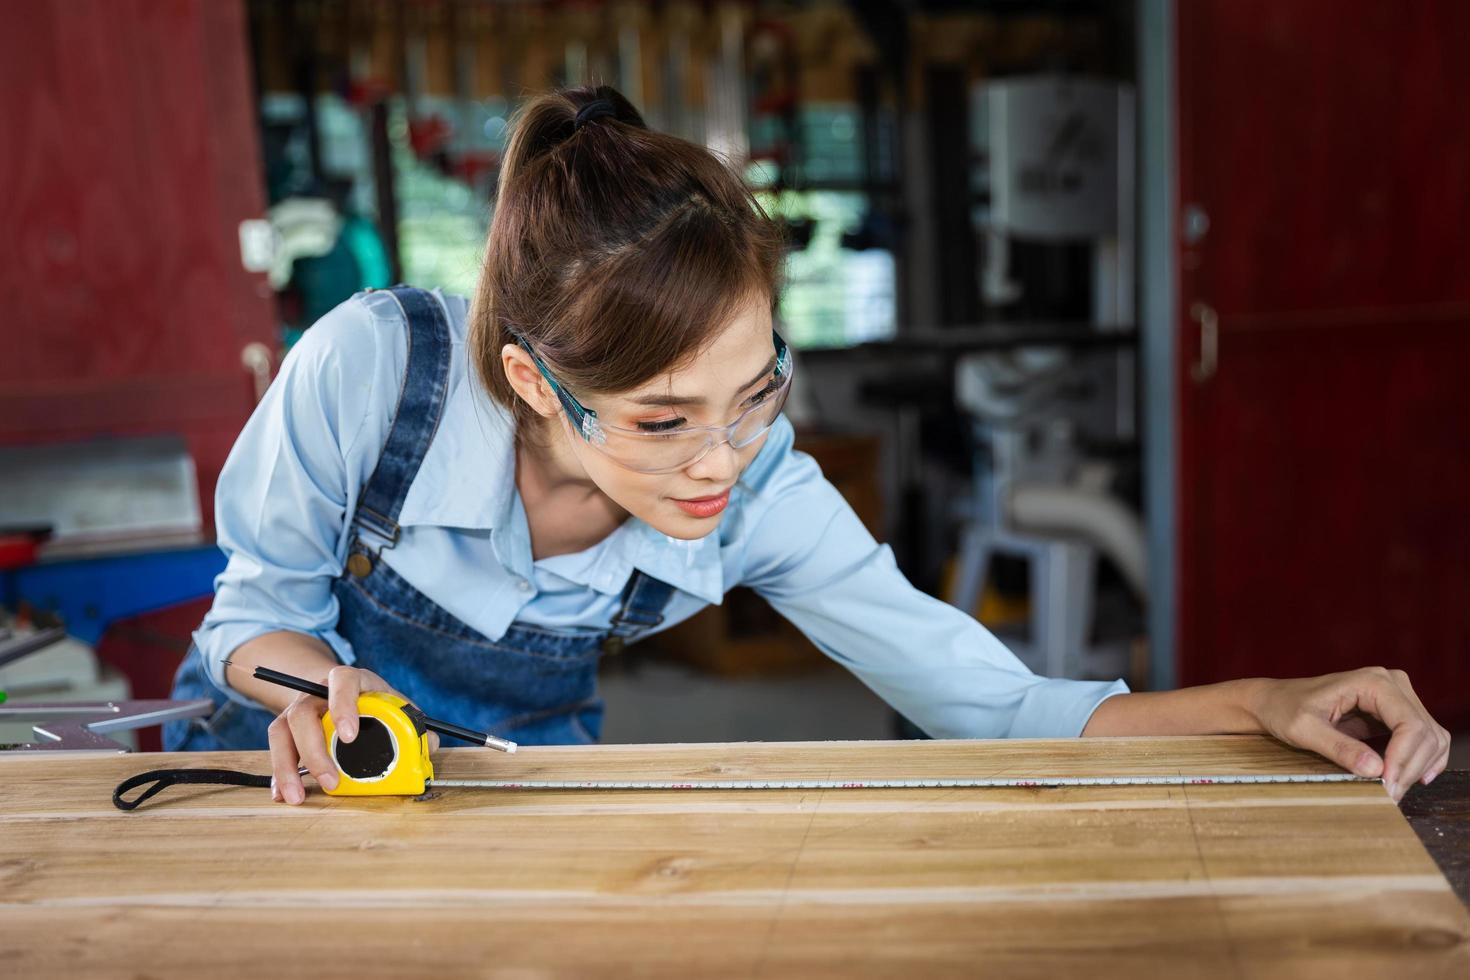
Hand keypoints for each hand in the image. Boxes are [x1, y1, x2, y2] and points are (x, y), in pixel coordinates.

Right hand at [267, 665, 438, 804]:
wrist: (340, 690)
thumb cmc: (372, 702)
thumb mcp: (394, 705)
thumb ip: (412, 724)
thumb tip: (431, 745)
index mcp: (349, 680)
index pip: (342, 681)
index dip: (343, 705)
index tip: (349, 736)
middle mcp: (317, 692)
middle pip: (303, 714)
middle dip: (314, 751)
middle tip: (331, 781)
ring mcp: (297, 710)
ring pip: (281, 732)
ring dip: (288, 767)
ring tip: (297, 796)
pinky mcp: (286, 731)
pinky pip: (276, 750)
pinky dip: (279, 774)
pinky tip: (283, 794)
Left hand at [1249, 668, 1450, 801]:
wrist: (1273, 702)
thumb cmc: (1283, 709)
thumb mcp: (1303, 730)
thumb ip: (1338, 748)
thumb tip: (1376, 769)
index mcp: (1372, 682)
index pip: (1410, 724)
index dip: (1403, 759)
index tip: (1387, 786)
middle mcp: (1391, 684)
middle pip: (1425, 733)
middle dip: (1410, 768)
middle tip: (1389, 796)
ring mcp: (1397, 697)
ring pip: (1430, 738)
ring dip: (1418, 768)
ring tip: (1394, 791)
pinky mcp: (1395, 713)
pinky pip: (1423, 740)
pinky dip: (1421, 761)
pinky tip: (1409, 779)